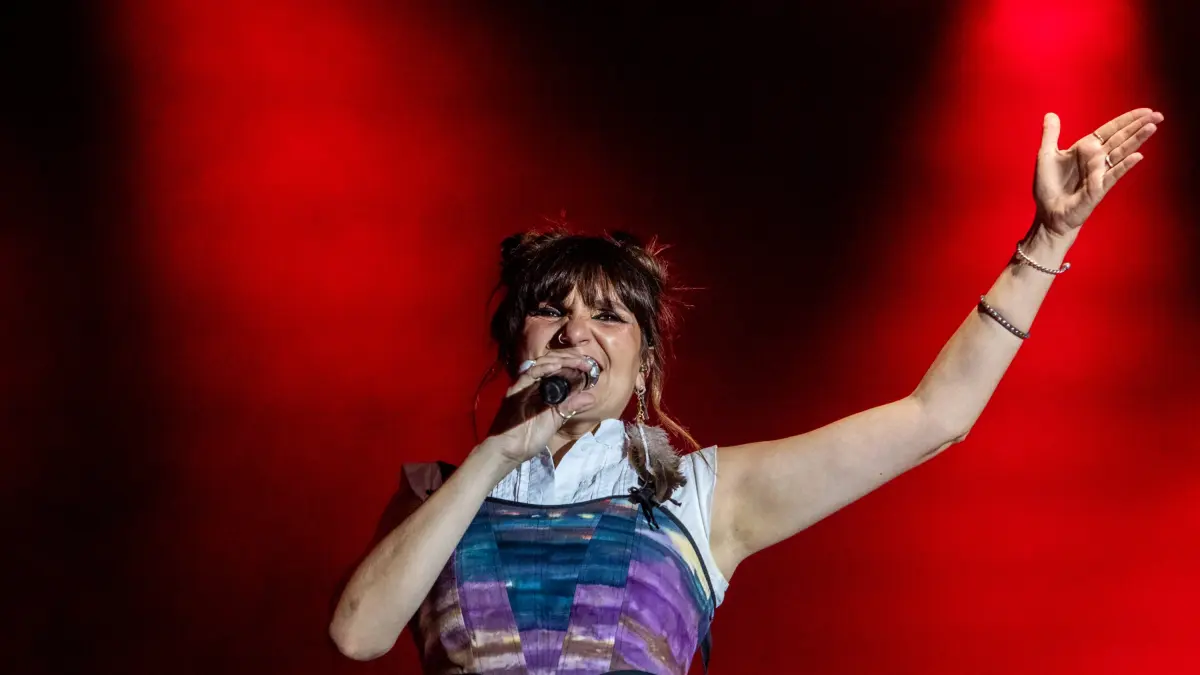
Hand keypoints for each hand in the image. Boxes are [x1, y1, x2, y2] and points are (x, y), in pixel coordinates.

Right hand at [478, 354, 598, 464]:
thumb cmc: (530, 437)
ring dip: (562, 360)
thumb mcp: (556, 420)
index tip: (590, 367)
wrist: (509, 450)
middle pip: (553, 362)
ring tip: (578, 362)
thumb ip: (570, 408)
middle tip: (587, 362)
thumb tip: (591, 397)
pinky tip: (559, 365)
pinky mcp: (517, 388)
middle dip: (571, 359)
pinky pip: (530, 373)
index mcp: (544, 389)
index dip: (575, 366)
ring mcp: (525, 385)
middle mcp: (534, 384)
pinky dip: (545, 367)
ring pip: (543, 363)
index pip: (560, 370)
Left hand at [1034, 108, 1162, 236]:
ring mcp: (1100, 173)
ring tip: (1151, 127)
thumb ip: (1050, 135)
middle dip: (1139, 125)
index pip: (1110, 130)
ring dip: (1136, 140)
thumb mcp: (1046, 156)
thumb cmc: (1048, 187)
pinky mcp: (1099, 188)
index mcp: (1086, 148)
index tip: (1146, 110)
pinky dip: (1124, 165)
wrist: (1049, 213)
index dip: (1127, 120)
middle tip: (1158, 114)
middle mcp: (1096, 158)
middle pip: (1121, 138)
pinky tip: (1137, 156)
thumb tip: (1050, 114)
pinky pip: (1113, 174)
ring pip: (1122, 152)